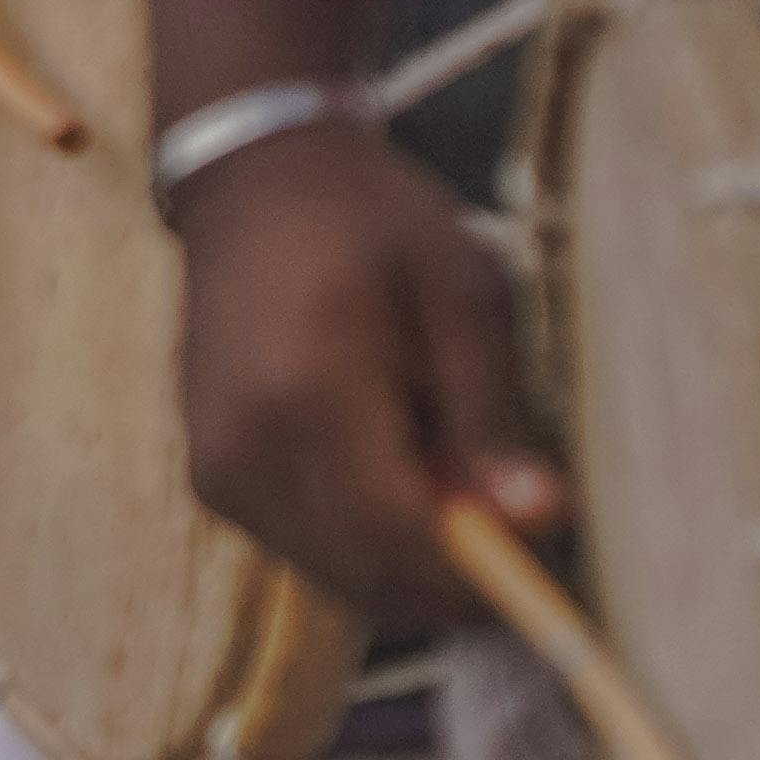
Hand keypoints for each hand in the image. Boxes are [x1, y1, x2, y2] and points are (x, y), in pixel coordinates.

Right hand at [173, 117, 553, 635]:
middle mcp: (246, 446)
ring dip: (410, 559)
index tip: (547, 573)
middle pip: (369, 575)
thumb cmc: (371, 222)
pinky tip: (393, 461)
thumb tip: (541, 517)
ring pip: (340, 574)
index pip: (399, 535)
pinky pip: (308, 548)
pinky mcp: (213, 478)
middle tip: (514, 527)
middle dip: (453, 578)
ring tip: (449, 469)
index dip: (480, 574)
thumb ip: (493, 410)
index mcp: (307, 389)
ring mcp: (218, 468)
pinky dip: (366, 537)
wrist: (253, 181)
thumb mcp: (460, 288)